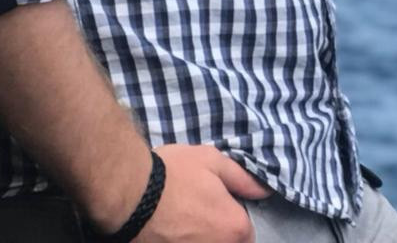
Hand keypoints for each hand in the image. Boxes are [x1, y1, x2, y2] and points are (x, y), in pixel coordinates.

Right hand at [142, 144, 269, 242]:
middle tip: (199, 217)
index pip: (247, 235)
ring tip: (185, 224)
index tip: (218, 208)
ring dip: (202, 239)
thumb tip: (265, 191)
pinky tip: (174, 232)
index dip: (233, 220)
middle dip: (219, 234)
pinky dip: (184, 241)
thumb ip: (241, 179)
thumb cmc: (174, 173)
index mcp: (235, 228)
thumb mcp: (212, 161)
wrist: (131, 194)